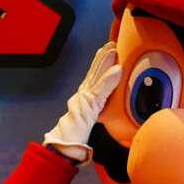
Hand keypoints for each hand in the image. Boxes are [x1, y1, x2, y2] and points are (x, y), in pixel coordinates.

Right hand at [42, 42, 122, 161]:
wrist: (66, 141)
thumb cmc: (79, 130)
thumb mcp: (92, 116)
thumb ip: (98, 105)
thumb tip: (106, 100)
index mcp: (86, 95)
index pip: (95, 75)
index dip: (101, 61)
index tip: (108, 48)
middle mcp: (83, 93)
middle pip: (94, 71)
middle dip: (103, 56)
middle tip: (112, 42)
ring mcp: (84, 97)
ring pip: (96, 76)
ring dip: (105, 61)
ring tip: (113, 49)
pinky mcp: (88, 104)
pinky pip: (100, 90)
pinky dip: (109, 79)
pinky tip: (117, 70)